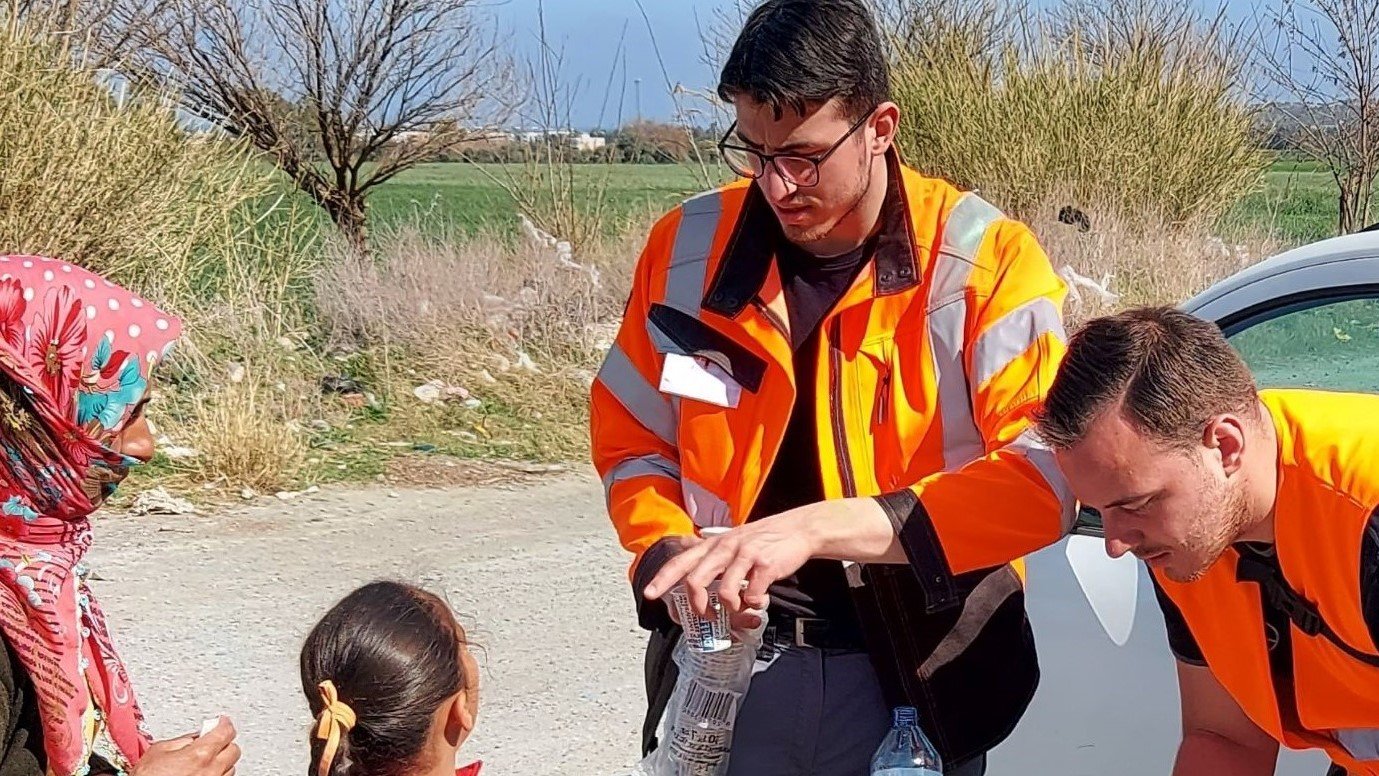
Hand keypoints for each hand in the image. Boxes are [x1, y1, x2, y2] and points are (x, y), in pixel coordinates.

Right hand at [132, 717, 239, 775]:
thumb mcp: (158, 751)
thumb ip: (181, 739)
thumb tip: (194, 736)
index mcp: (200, 754)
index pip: (225, 731)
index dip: (224, 723)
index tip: (221, 722)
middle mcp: (211, 770)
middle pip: (233, 749)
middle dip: (224, 742)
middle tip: (213, 740)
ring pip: (230, 767)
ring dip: (221, 761)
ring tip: (204, 760)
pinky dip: (217, 774)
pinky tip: (204, 772)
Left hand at [645, 510, 816, 619]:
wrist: (799, 528)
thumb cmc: (764, 539)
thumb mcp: (732, 540)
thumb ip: (713, 555)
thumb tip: (694, 572)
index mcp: (714, 545)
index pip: (681, 561)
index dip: (662, 578)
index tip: (650, 594)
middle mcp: (725, 548)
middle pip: (695, 580)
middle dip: (697, 605)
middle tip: (707, 616)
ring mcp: (745, 555)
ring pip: (724, 591)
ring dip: (730, 609)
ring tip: (739, 611)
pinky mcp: (766, 566)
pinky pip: (752, 594)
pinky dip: (754, 605)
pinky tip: (759, 601)